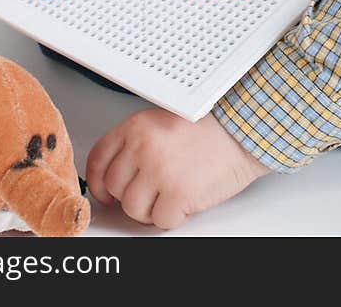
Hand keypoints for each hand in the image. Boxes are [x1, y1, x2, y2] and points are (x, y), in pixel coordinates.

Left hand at [86, 108, 271, 228]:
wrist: (242, 130)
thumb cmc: (209, 126)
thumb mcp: (162, 120)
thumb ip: (137, 141)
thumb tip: (120, 169)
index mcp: (135, 127)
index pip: (98, 160)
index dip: (99, 182)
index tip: (106, 192)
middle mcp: (143, 148)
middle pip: (115, 188)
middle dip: (131, 195)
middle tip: (151, 191)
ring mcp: (159, 171)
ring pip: (133, 209)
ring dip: (151, 209)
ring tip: (170, 193)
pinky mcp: (178, 194)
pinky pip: (160, 220)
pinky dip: (172, 216)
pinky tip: (184, 198)